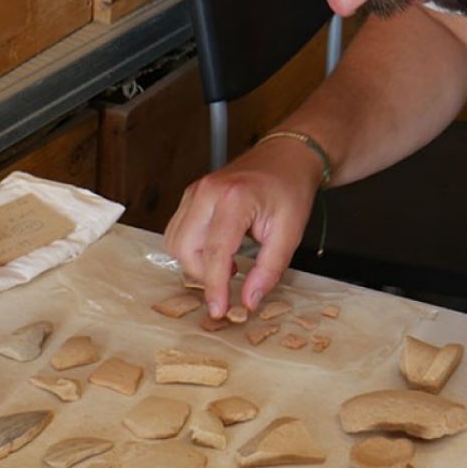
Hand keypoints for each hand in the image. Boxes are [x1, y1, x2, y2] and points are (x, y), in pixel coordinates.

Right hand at [164, 137, 323, 318]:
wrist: (287, 157)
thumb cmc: (290, 189)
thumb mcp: (290, 232)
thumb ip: (269, 269)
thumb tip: (249, 300)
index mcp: (234, 198)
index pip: (215, 252)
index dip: (215, 287)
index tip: (220, 310)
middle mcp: (207, 192)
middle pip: (186, 249)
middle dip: (204, 274)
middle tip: (231, 278)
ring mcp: (195, 191)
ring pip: (175, 242)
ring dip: (196, 262)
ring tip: (227, 262)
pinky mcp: (191, 196)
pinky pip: (177, 230)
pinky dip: (192, 248)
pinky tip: (217, 249)